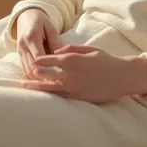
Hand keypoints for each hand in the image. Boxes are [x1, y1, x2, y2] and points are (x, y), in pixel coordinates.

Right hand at [16, 8, 60, 78]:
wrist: (26, 17)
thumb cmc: (41, 21)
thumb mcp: (51, 28)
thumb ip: (55, 41)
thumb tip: (60, 56)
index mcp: (31, 37)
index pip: (38, 56)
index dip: (46, 67)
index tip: (57, 74)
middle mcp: (23, 45)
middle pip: (31, 66)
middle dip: (42, 75)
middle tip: (55, 83)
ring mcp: (19, 51)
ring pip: (26, 70)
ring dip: (37, 77)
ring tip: (50, 83)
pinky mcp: (18, 55)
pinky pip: (24, 68)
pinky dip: (32, 74)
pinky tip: (42, 78)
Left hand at [19, 44, 146, 102]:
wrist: (122, 76)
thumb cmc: (107, 60)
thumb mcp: (90, 49)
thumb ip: (72, 49)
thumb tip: (57, 52)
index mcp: (73, 60)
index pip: (50, 59)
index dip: (40, 60)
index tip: (32, 61)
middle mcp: (71, 74)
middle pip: (46, 74)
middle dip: (35, 73)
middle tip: (25, 73)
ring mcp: (74, 88)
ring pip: (50, 88)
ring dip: (36, 86)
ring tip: (24, 86)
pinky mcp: (78, 98)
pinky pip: (60, 97)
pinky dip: (50, 95)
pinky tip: (43, 95)